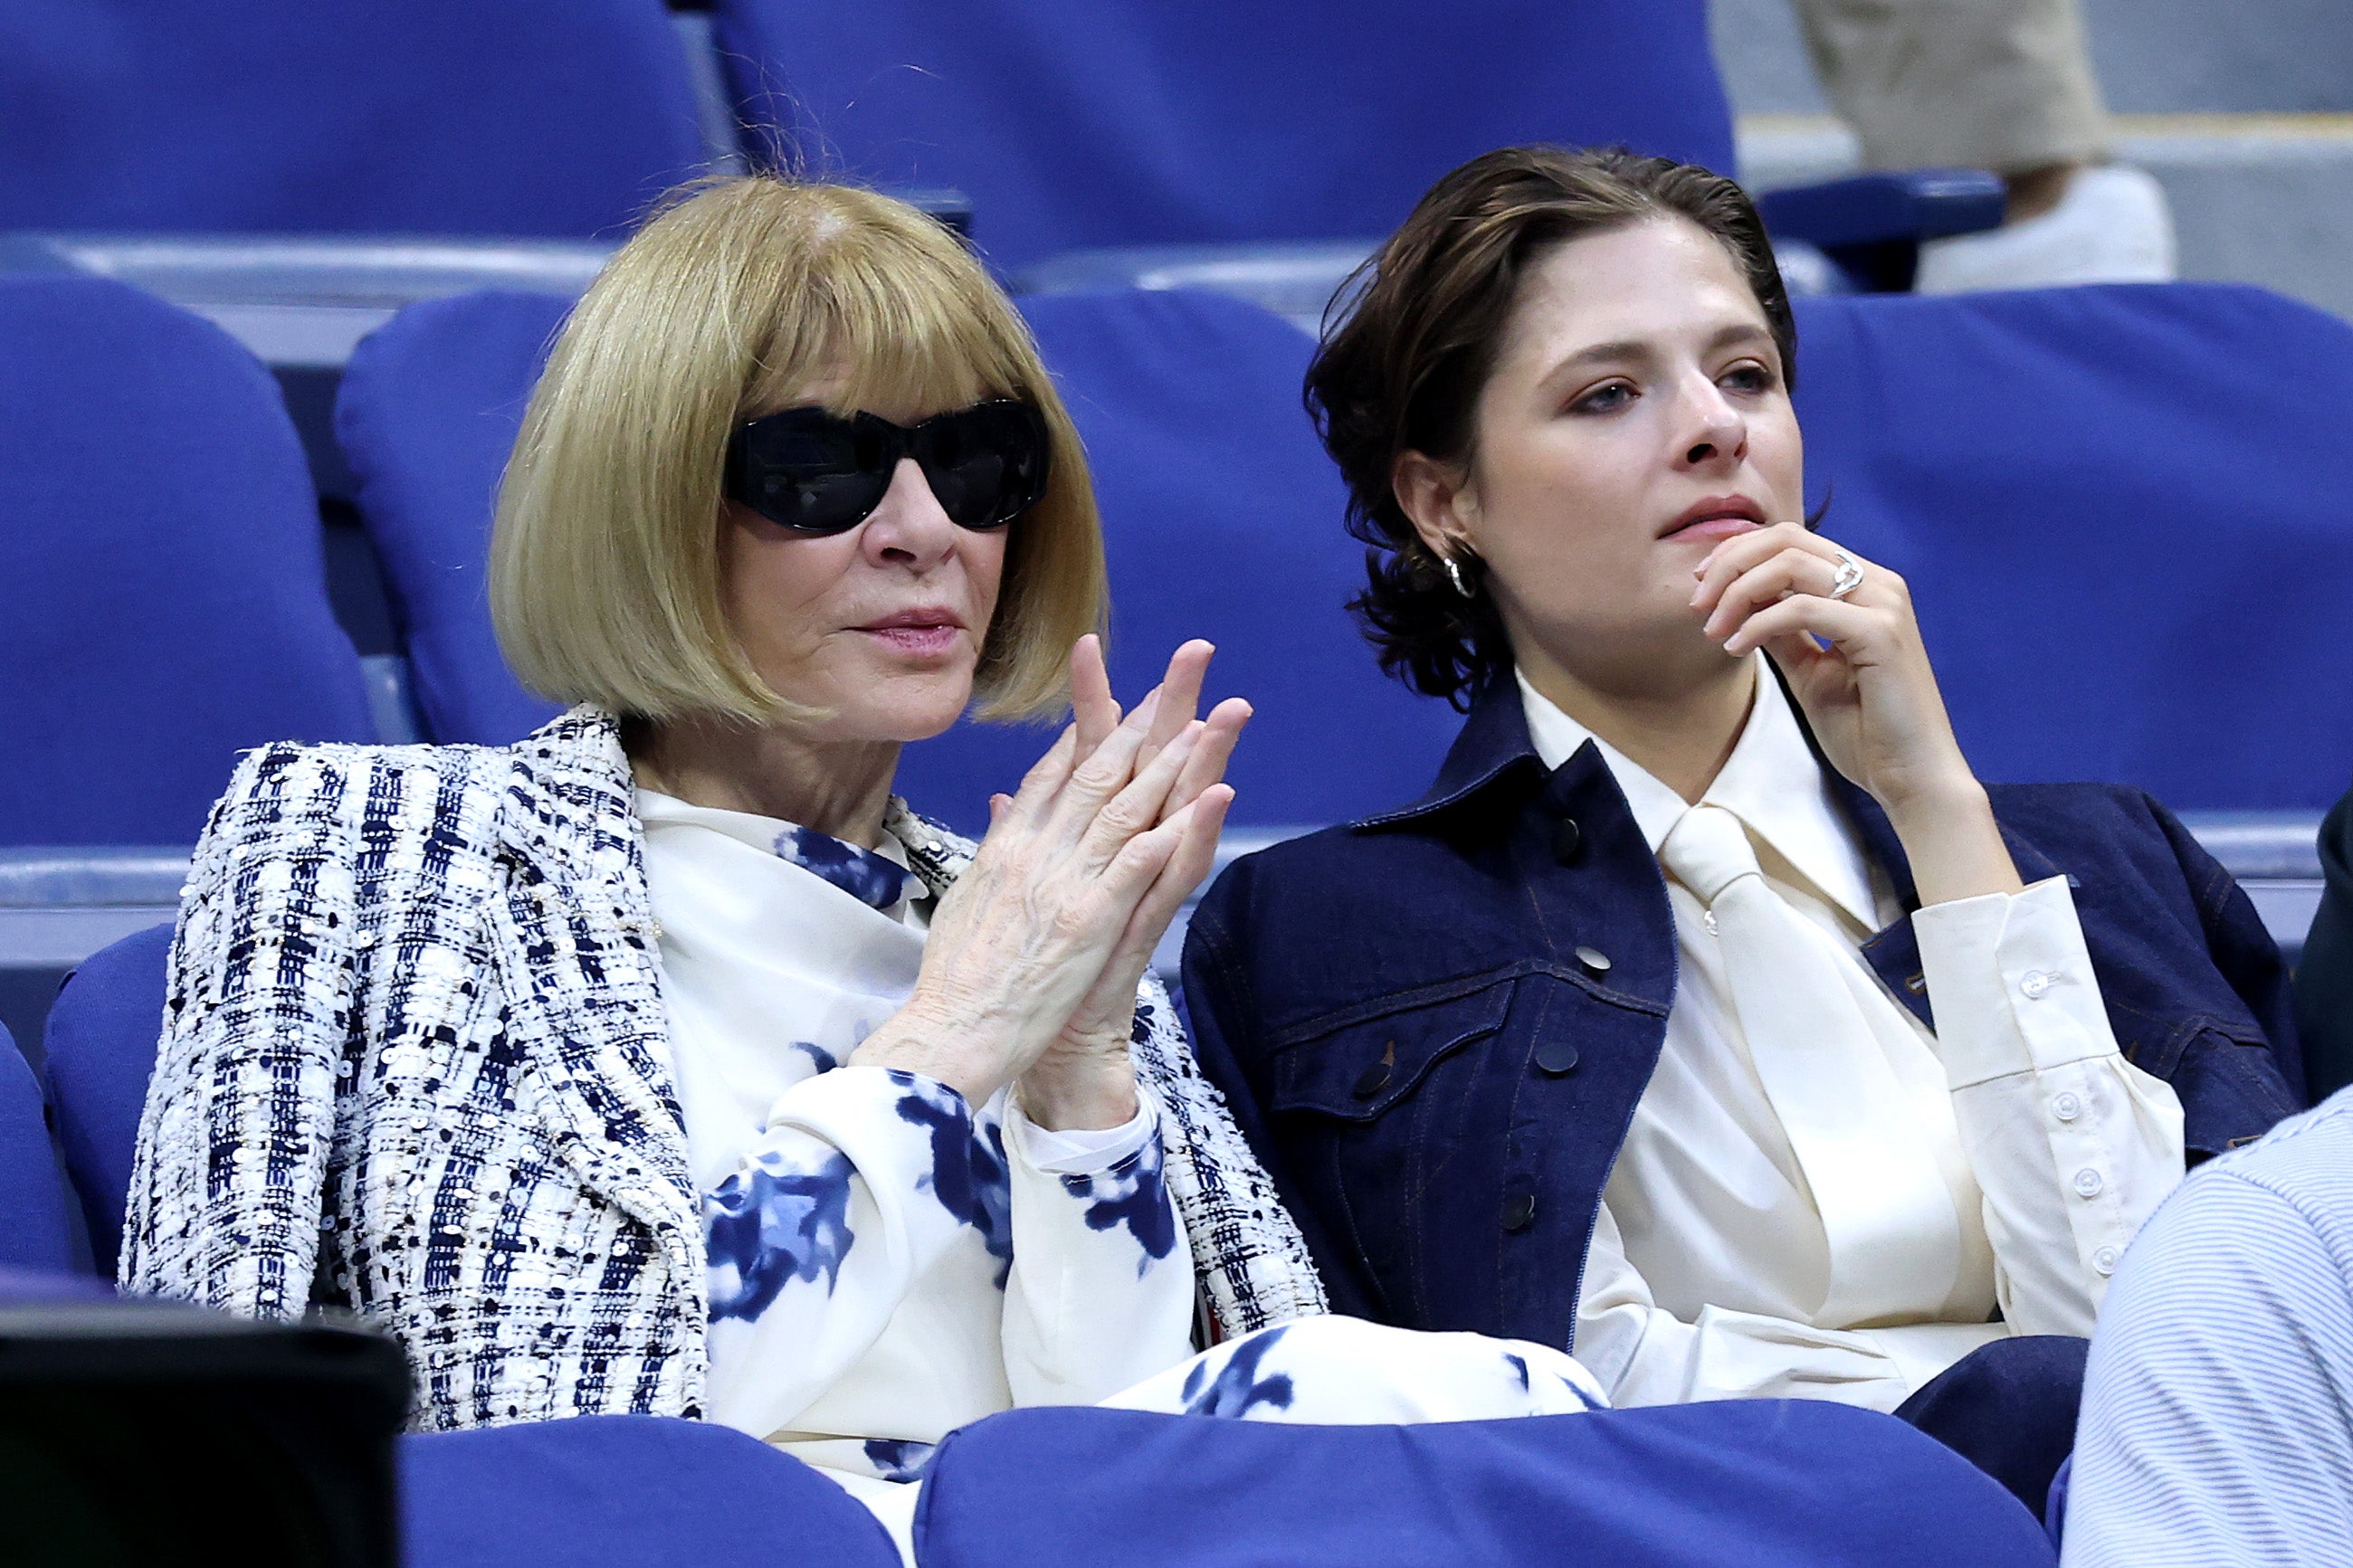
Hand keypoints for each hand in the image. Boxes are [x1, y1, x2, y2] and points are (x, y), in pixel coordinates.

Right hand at [850, 636, 1240, 1112]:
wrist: (948, 1030)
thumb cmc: (953, 981)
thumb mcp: (966, 903)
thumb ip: (992, 856)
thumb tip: (1002, 819)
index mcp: (1008, 848)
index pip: (1054, 775)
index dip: (1088, 732)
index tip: (1116, 697)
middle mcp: (1036, 851)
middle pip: (1097, 771)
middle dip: (1142, 720)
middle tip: (1178, 676)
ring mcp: (1065, 880)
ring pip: (1126, 804)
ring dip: (1171, 759)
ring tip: (1209, 720)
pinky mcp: (1090, 916)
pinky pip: (1141, 861)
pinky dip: (1177, 826)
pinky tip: (1209, 798)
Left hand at [1690, 523, 2021, 904]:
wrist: (1911, 777)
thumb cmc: (1866, 730)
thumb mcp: (1810, 672)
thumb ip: (1784, 633)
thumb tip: (1742, 605)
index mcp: (1865, 587)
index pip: (1792, 541)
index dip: (1738, 554)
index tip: (1701, 587)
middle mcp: (1879, 584)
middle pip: (1787, 540)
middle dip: (1729, 565)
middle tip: (1697, 605)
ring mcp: (1883, 604)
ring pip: (1790, 565)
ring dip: (1737, 593)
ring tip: (1713, 630)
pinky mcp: (1880, 633)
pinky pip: (1802, 608)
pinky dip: (1759, 624)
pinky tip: (1735, 648)